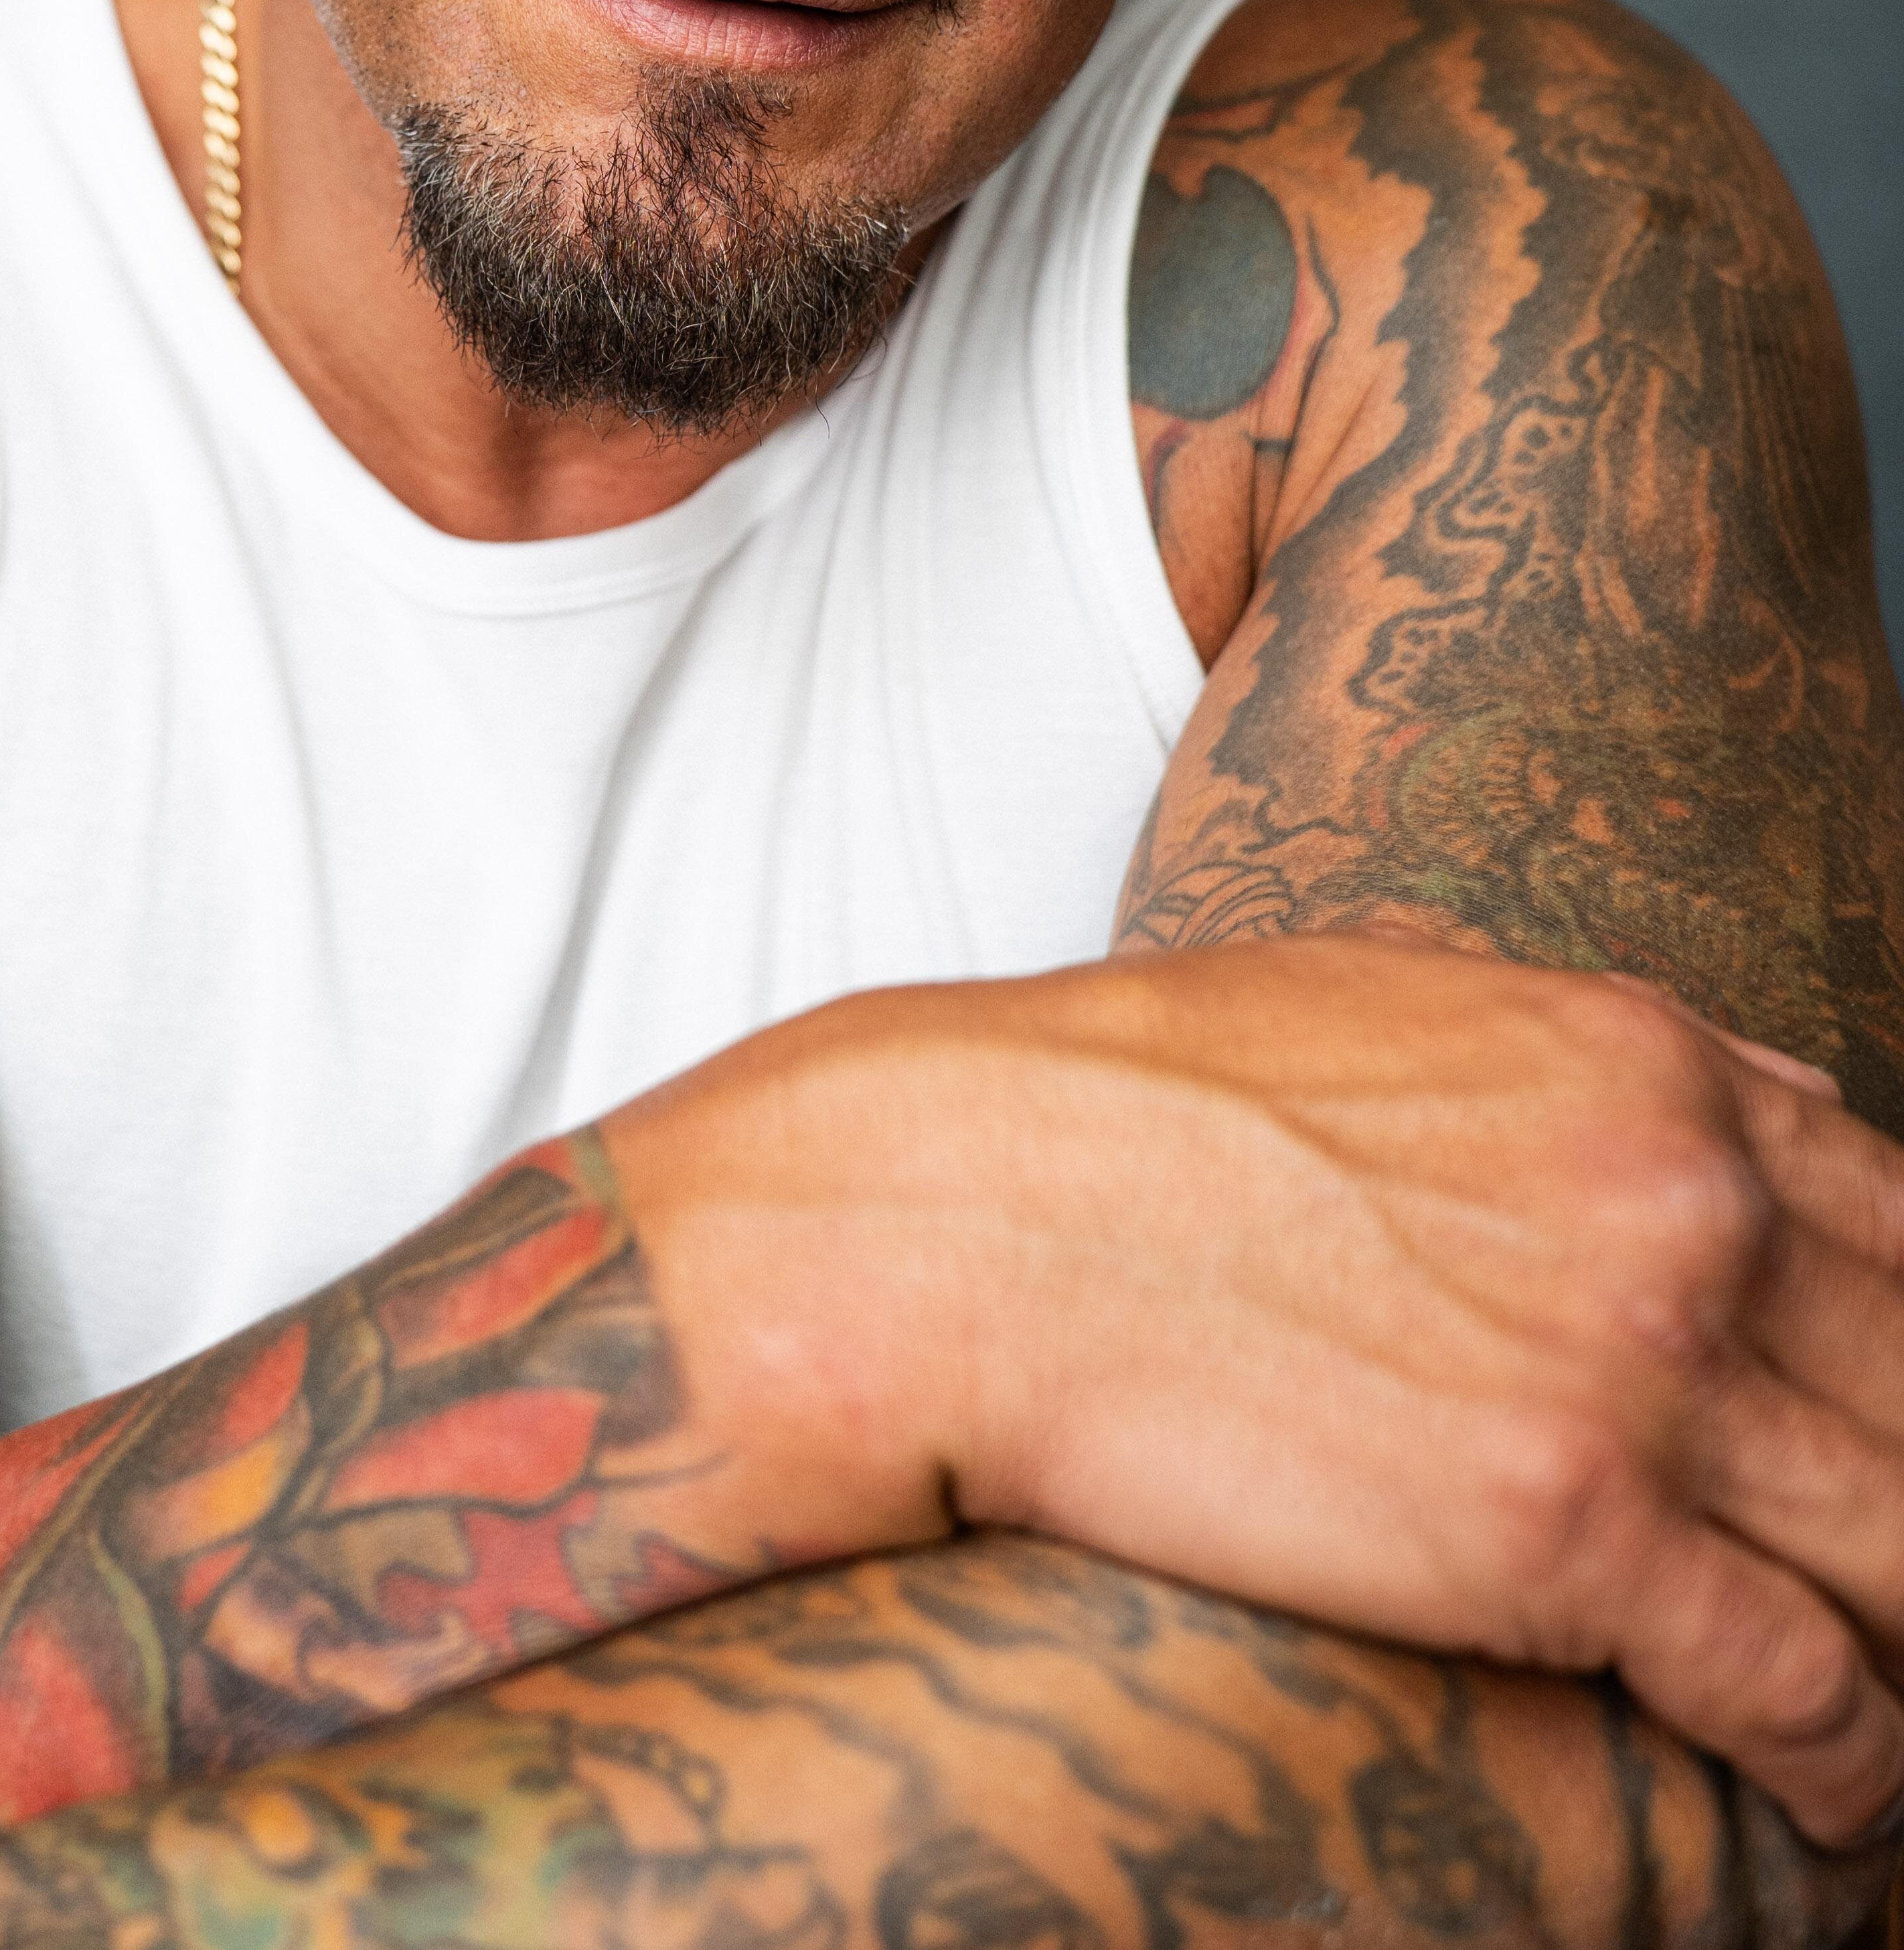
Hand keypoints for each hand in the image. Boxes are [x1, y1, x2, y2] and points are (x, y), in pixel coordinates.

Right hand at [602, 935, 1903, 1847]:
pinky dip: (1852, 1759)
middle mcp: (1681, 1205)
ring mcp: (1638, 1372)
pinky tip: (1837, 1788)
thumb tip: (1748, 1097)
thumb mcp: (1391, 993)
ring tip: (1890, 1691)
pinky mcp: (1571, 1537)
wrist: (969, 1216)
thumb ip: (1584, 1043)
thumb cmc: (1142, 1100)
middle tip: (1888, 1577)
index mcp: (1647, 1067)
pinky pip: (1804, 1686)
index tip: (1889, 1427)